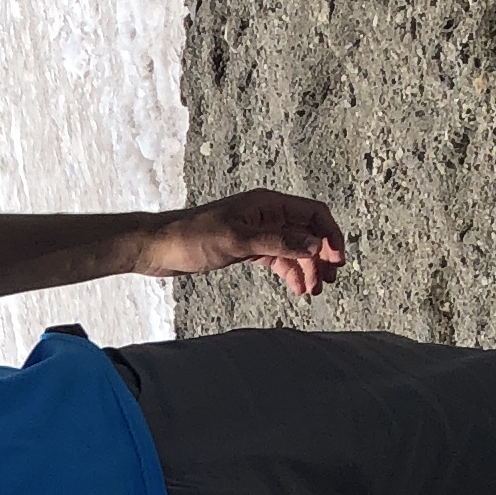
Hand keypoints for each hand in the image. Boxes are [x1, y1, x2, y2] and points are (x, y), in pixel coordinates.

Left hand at [140, 188, 346, 299]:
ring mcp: (257, 231)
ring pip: (294, 248)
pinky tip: (296, 289)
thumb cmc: (191, 237)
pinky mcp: (246, 248)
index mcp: (266, 204)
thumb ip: (277, 242)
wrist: (158, 248)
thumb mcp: (237, 240)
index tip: (337, 261)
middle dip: (320, 256)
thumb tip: (314, 244)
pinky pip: (277, 258)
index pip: (312, 213)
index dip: (330, 235)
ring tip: (313, 291)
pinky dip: (289, 272)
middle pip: (307, 232)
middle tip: (328, 282)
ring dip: (306, 268)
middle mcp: (265, 214)